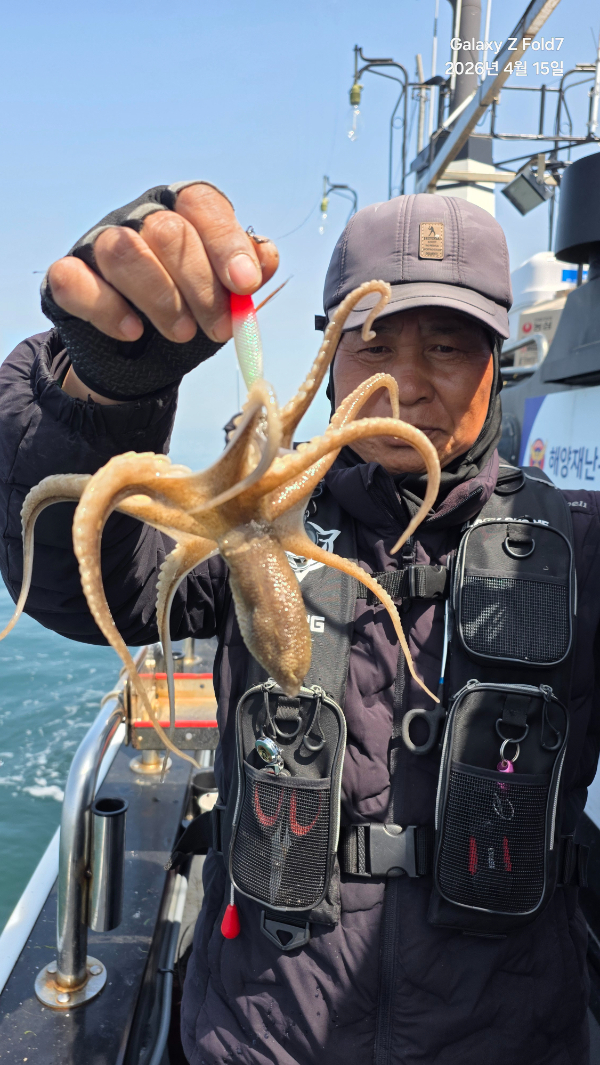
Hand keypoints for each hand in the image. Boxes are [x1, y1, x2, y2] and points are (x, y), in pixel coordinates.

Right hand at [47, 183, 278, 347]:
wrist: (142, 357)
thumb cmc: (189, 312)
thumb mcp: (224, 298)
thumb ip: (245, 278)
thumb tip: (267, 256)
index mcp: (180, 210)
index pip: (201, 204)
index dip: (226, 242)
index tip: (245, 284)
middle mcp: (138, 217)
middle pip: (167, 232)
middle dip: (201, 286)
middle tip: (219, 328)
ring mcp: (98, 243)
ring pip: (123, 252)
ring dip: (161, 299)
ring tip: (182, 333)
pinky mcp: (68, 276)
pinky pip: (77, 282)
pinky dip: (108, 309)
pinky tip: (133, 332)